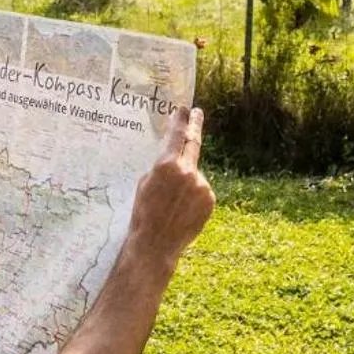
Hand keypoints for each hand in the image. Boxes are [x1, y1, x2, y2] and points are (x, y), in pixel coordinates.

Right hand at [125, 107, 212, 267]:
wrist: (155, 245)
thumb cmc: (143, 214)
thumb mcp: (144, 183)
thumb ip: (161, 167)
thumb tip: (174, 158)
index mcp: (167, 165)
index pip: (176, 135)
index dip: (180, 120)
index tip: (184, 108)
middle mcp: (188, 171)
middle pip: (193, 143)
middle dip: (194, 126)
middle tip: (196, 113)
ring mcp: (202, 185)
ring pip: (195, 174)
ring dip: (187, 180)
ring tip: (172, 202)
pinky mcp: (210, 199)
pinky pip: (201, 190)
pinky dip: (193, 195)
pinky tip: (181, 210)